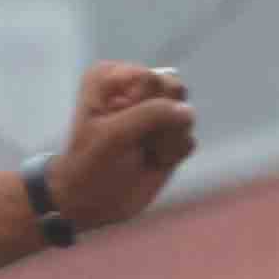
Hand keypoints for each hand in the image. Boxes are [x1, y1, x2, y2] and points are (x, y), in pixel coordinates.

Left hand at [48, 60, 195, 230]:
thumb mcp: (112, 134)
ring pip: (185, 114)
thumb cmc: (90, 162)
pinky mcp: (170, 135)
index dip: (138, 106)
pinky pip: (188, 139)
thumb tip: (188, 110)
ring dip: (165, 139)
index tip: (115, 124)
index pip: (149, 78)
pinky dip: (171, 154)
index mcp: (111, 76)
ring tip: (141, 150)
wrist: (90, 202)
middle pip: (174, 89)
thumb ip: (151, 113)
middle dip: (159, 120)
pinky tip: (152, 160)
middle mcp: (135, 87)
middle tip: (132, 138)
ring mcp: (156, 111)